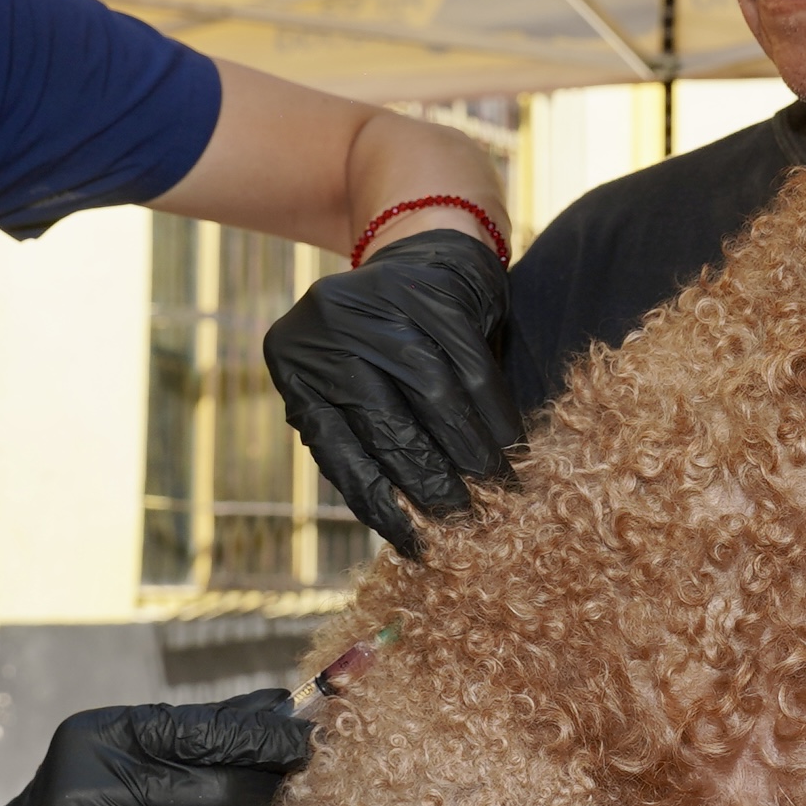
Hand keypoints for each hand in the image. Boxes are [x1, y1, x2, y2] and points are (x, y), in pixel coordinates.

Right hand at [0, 692, 313, 805]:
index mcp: (104, 739)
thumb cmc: (87, 805)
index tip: (308, 740)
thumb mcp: (124, 753)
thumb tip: (280, 704)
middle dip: (274, 795)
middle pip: (222, 793)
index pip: (206, 731)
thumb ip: (199, 730)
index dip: (266, 737)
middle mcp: (98, 791)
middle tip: (307, 795)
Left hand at [262, 230, 521, 556]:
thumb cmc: (387, 347)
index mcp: (294, 362)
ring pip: (434, 397)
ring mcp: (379, 304)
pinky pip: (472, 367)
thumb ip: (366, 443)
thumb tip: (406, 527)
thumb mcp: (355, 388)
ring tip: (496, 493)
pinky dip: (495, 415)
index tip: (418, 545)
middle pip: (388, 424)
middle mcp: (326, 328)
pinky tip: (511, 447)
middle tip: (467, 522)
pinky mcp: (433, 292)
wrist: (425, 260)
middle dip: (432, 482)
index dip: (381, 505)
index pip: (337, 450)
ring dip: (470, 454)